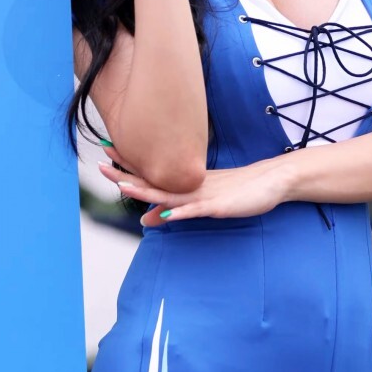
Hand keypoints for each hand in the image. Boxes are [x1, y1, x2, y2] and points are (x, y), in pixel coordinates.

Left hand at [97, 150, 287, 227]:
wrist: (271, 182)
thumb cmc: (238, 191)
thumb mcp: (201, 204)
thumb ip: (173, 210)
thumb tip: (145, 220)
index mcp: (184, 183)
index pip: (151, 173)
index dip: (128, 164)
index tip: (105, 150)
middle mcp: (189, 186)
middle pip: (153, 180)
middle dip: (126, 173)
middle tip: (100, 163)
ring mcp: (203, 195)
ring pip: (169, 194)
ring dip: (146, 191)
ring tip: (123, 187)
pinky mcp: (218, 207)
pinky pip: (197, 211)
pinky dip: (181, 213)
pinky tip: (166, 215)